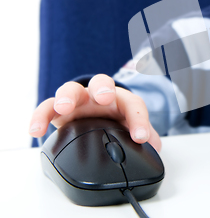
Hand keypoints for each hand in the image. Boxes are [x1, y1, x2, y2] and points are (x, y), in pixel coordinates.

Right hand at [29, 74, 161, 151]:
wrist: (96, 117)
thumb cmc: (115, 120)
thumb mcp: (131, 129)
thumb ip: (145, 137)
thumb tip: (153, 148)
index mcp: (122, 100)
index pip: (133, 104)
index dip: (139, 120)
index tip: (141, 137)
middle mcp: (99, 95)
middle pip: (101, 83)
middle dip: (102, 89)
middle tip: (104, 98)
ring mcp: (78, 100)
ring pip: (71, 90)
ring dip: (67, 97)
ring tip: (64, 108)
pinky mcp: (58, 110)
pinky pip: (46, 108)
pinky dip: (40, 116)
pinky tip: (35, 130)